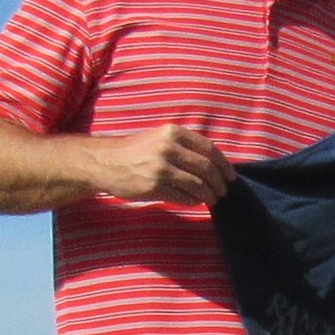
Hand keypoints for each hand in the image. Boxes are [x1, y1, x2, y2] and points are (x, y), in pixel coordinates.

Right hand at [93, 124, 232, 202]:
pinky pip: (183, 197)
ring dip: (209, 195)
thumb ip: (185, 146)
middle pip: (207, 168)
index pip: (209, 150)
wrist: (104, 162)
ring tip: (212, 199)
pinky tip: (194, 201)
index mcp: (173, 133)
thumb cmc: (135, 151)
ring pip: (198, 185)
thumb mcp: (160, 138)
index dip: (224, 165)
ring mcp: (160, 168)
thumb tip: (215, 164)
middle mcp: (168, 148)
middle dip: (220, 183)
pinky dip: (193, 201)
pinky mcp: (154, 186)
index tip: (231, 177)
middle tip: (223, 191)